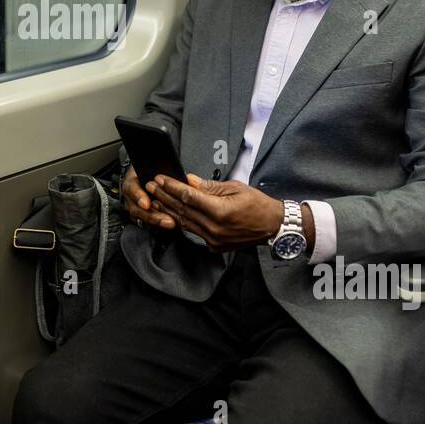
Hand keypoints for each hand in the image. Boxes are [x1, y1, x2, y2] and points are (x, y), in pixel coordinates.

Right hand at [121, 166, 177, 229]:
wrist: (145, 174)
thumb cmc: (151, 170)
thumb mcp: (153, 167)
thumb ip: (162, 173)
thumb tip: (178, 178)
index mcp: (131, 181)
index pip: (132, 189)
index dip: (138, 197)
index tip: (146, 204)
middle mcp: (130, 197)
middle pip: (137, 209)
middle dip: (152, 216)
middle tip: (167, 220)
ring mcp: (134, 208)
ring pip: (141, 219)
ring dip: (157, 223)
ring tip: (170, 224)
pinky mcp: (139, 217)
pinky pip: (146, 224)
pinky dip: (157, 226)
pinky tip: (167, 227)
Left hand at [147, 174, 305, 252]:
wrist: (273, 227)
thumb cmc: (258, 204)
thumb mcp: (235, 188)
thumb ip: (209, 186)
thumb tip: (189, 180)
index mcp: (220, 211)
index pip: (188, 197)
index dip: (172, 186)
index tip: (161, 178)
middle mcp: (214, 228)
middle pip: (182, 210)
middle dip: (165, 196)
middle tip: (151, 186)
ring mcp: (213, 239)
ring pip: (184, 222)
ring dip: (168, 209)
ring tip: (156, 198)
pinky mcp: (214, 245)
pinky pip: (193, 231)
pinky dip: (181, 220)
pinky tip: (171, 212)